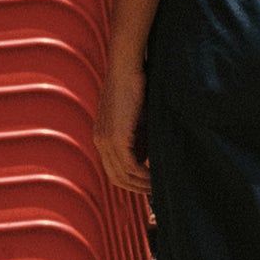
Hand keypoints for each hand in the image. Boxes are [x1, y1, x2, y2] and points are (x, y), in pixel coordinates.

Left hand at [93, 60, 149, 194]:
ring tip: (159, 187)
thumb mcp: (138, 119)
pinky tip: (156, 176)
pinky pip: (129, 166)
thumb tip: (148, 160)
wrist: (126, 68)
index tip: (149, 184)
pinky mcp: (116, 138)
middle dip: (137, 187)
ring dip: (142, 184)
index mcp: (102, 136)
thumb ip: (140, 140)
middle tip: (156, 192)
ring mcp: (106, 141)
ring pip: (123, 175)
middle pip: (116, 178)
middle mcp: (100, 141)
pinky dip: (144, 175)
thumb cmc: (136, 87)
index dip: (132, 181)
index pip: (114, 169)